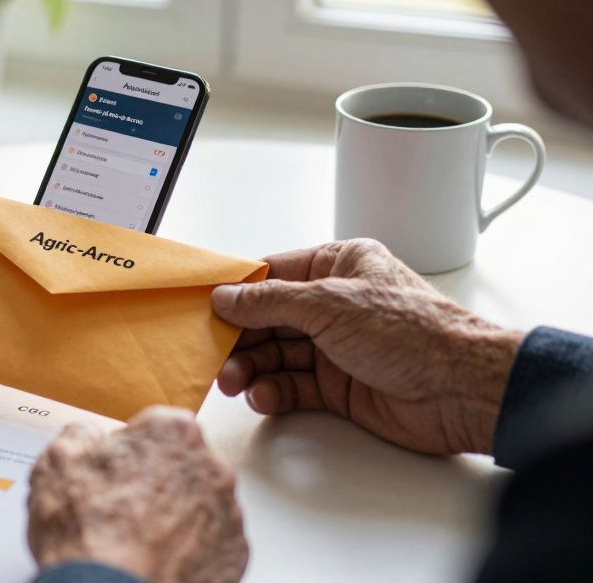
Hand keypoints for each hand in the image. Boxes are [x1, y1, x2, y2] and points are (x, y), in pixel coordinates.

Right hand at [28, 407, 247, 582]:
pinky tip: (158, 558)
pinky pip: (211, 542)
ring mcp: (228, 514)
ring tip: (138, 539)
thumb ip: (79, 435)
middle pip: (182, 464)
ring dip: (175, 514)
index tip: (113, 470)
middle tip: (122, 507)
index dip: (128, 450)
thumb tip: (85, 438)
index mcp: (174, 433)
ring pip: (199, 503)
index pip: (155, 427)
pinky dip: (190, 549)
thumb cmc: (89, 535)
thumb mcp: (57, 464)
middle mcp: (212, 467)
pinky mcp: (234, 555)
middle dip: (156, 480)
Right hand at [211, 238, 523, 454]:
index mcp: (339, 266)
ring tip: (234, 381)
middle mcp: (334, 304)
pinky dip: (274, 391)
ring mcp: (336, 347)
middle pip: (268, 318)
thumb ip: (270, 301)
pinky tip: (264, 396)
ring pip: (276, 355)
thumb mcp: (329, 304)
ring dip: (251, 368)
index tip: (202, 306)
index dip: (236, 291)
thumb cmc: (413, 333)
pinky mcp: (338, 387)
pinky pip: (292, 386)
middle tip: (213, 354)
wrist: (460, 390)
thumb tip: (226, 297)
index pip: (272, 273)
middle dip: (239, 337)